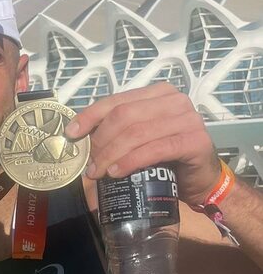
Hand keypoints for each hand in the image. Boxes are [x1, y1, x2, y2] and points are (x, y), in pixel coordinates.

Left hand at [64, 83, 220, 204]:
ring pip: (136, 133)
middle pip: (123, 116)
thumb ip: (117, 131)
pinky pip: (154, 149)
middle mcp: (174, 100)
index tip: (71, 134)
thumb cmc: (167, 158)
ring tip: (99, 173)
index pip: (116, 101)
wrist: (201, 180)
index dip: (90, 116)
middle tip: (90, 165)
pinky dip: (131, 161)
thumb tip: (77, 138)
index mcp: (157, 93)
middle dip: (101, 141)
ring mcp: (187, 118)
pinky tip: (117, 172)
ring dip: (111, 155)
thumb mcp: (139, 138)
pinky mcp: (194, 140)